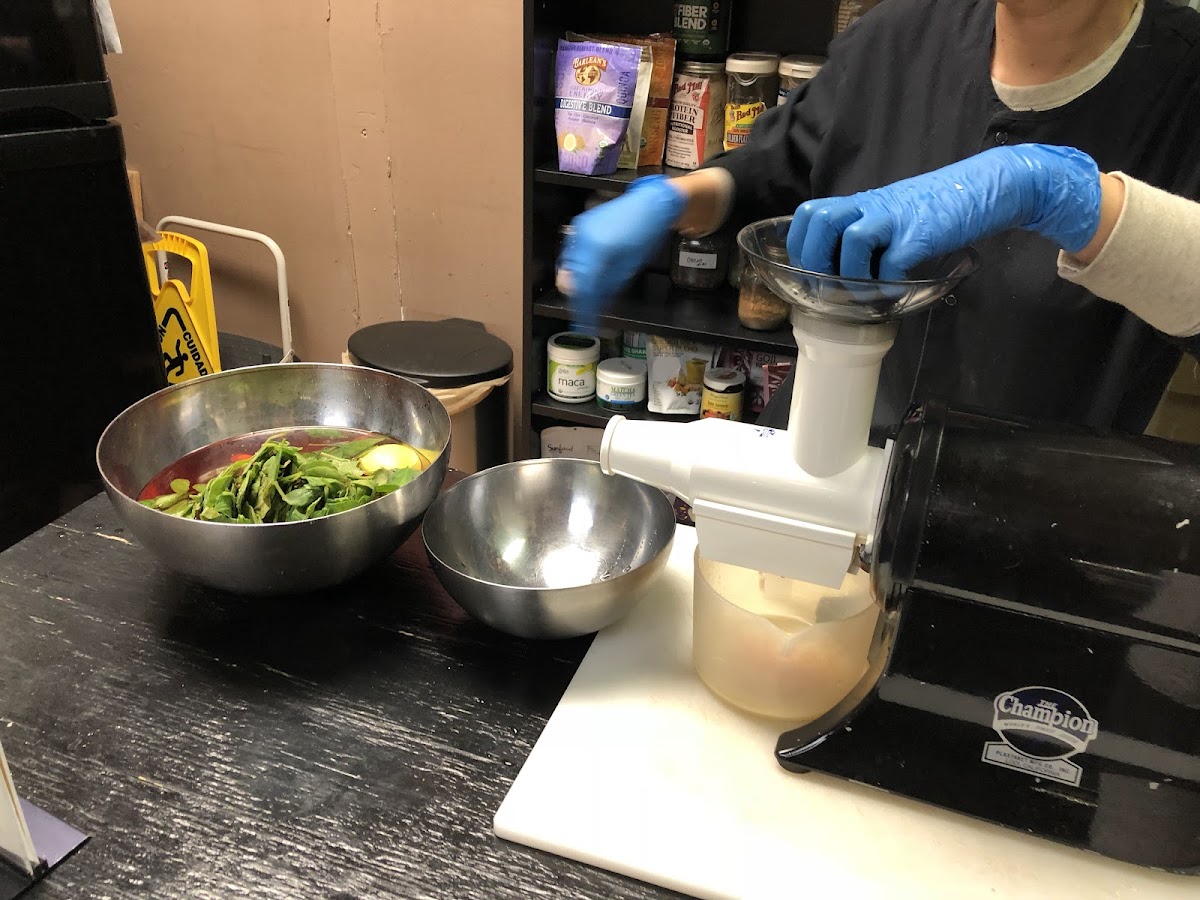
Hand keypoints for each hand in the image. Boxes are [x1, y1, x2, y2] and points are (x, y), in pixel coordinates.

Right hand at [557, 175, 685, 310]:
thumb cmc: (646, 235)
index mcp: (598, 250)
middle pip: (572, 277)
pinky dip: (578, 267)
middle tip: (586, 312)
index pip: (584, 287)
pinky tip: (588, 276)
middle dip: (579, 297)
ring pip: (569, 265)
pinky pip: (573, 252)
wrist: (650, 204)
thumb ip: (608, 285)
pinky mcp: (580, 225)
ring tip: (589, 296)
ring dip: (577, 282)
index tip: (586, 324)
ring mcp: (579, 230)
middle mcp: (583, 238)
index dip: (584, 308)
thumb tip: (596, 303)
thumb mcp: (629, 267)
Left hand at [787, 144, 1102, 279]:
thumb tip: (837, 273)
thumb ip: (865, 235)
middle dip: (814, 258)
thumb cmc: (934, 209)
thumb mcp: (890, 215)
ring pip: (852, 239)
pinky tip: (891, 294)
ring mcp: (896, 218)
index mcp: (860, 203)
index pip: (811, 213)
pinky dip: (886, 283)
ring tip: (859, 295)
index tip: (806, 271)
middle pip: (821, 220)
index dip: (801, 244)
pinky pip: (892, 262)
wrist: (984, 189)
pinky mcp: (921, 234)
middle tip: (825, 287)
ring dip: (850, 275)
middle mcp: (871, 206)